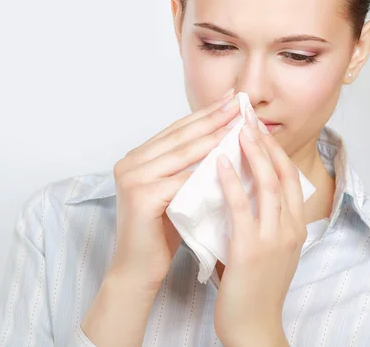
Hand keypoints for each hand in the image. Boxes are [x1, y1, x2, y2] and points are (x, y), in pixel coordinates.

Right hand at [82, 89, 240, 346]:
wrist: (138, 270)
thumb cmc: (162, 231)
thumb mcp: (177, 190)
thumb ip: (190, 165)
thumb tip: (226, 136)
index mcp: (138, 157)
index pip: (178, 129)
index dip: (205, 113)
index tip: (231, 99)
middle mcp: (130, 162)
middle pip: (181, 135)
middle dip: (213, 117)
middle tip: (238, 102)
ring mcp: (133, 178)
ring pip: (183, 153)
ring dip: (214, 137)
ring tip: (239, 124)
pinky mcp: (140, 196)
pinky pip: (182, 179)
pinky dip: (207, 170)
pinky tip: (230, 161)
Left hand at [214, 102, 306, 346]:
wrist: (254, 327)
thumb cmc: (256, 287)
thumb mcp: (268, 248)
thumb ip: (260, 220)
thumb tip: (241, 189)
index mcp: (295, 226)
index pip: (288, 176)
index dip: (273, 148)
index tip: (255, 126)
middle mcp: (290, 227)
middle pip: (281, 172)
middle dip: (263, 141)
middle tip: (246, 116)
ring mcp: (274, 238)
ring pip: (267, 183)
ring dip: (251, 152)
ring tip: (236, 127)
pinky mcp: (251, 249)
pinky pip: (242, 207)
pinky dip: (232, 181)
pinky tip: (219, 162)